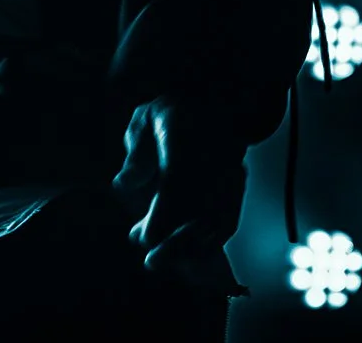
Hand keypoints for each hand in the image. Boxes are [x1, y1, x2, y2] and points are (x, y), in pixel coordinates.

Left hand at [112, 100, 249, 296]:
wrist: (221, 98)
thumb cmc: (175, 111)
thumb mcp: (146, 119)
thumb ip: (135, 153)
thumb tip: (122, 185)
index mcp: (187, 142)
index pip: (176, 188)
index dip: (161, 219)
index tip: (143, 238)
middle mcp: (212, 162)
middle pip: (198, 213)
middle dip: (174, 244)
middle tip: (150, 263)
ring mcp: (230, 175)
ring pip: (215, 224)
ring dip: (190, 248)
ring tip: (164, 261)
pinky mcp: (239, 186)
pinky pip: (229, 221)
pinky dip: (210, 242)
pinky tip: (191, 254)